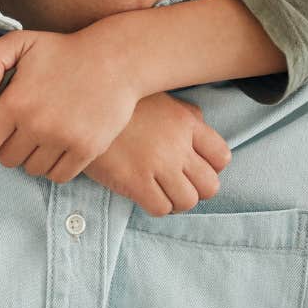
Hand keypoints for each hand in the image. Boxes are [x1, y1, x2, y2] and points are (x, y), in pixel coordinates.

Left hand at [0, 28, 144, 183]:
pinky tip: (60, 146)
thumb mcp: (21, 41)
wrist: (117, 60)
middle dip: (11, 145)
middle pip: (7, 159)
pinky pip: (59, 176)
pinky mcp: (88, 150)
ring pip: (32, 169)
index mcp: (16, 102)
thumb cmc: (65, 51)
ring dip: (34, 156)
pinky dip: (56, 166)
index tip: (1, 124)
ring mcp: (64, 140)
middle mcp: (38, 125)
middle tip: (25, 127)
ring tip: (44, 134)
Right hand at [84, 92, 229, 216]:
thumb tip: (200, 126)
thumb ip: (185, 114)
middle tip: (179, 185)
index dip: (212, 169)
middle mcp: (177, 145)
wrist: (85, 106)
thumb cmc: (124, 105)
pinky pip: (161, 208)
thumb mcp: (161, 99)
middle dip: (197, 190)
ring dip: (177, 202)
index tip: (195, 169)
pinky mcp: (135, 181)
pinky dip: (157, 207)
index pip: (221, 157)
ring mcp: (157, 164)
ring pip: (187, 202)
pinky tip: (146, 195)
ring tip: (162, 192)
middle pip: (210, 186)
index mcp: (187, 122)